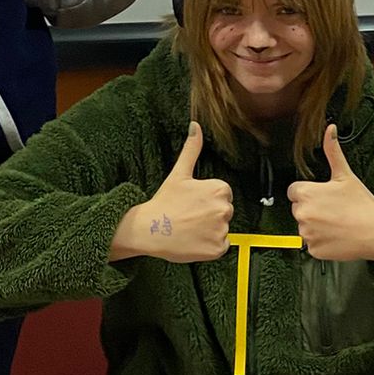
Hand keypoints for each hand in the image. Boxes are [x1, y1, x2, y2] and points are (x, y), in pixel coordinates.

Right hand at [109, 123, 232, 263]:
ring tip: (189, 229)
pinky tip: (193, 241)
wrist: (149, 230)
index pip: (223, 195)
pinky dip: (209, 247)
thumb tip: (195, 125)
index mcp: (219, 189)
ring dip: (209, 231)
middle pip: (224, 212)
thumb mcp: (179, 173)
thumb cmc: (164, 201)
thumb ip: (191, 149)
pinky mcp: (217, 249)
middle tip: (189, 216)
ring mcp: (221, 230)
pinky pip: (220, 247)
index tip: (191, 203)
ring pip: (222, 229)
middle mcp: (224, 209)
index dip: (206, 199)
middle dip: (209, 215)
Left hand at [288, 126, 373, 266]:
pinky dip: (322, 242)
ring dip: (316, 226)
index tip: (324, 196)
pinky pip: (312, 244)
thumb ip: (333, 151)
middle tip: (334, 209)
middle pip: (299, 209)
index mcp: (306, 194)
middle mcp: (302, 214)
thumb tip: (330, 129)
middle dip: (312, 208)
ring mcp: (307, 234)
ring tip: (337, 222)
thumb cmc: (362, 204)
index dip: (309, 192)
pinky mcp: (313, 251)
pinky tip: (337, 236)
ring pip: (305, 227)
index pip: (294, 191)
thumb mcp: (346, 175)